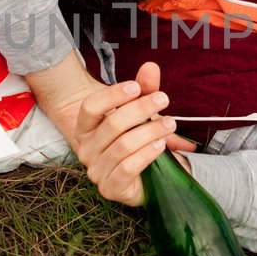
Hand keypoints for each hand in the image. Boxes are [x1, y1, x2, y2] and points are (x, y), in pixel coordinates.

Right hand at [70, 61, 193, 206]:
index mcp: (85, 128)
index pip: (91, 107)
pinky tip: (161, 145)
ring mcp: (96, 171)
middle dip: (141, 109)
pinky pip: (128, 168)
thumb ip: (144, 91)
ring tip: (171, 124)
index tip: (137, 86)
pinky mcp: (110, 188)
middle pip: (112, 124)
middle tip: (164, 99)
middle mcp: (85, 149)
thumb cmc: (137, 141)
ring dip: (151, 131)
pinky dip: (147, 154)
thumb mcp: (141, 113)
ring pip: (123, 145)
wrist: (144, 179)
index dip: (113, 95)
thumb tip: (151, 67)